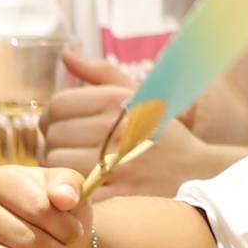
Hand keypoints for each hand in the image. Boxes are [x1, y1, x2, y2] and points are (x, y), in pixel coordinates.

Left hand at [43, 48, 215, 196]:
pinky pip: (75, 189)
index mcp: (120, 100)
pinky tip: (80, 186)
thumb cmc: (163, 132)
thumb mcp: (140, 94)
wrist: (197, 171)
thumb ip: (100, 72)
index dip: (49, 116)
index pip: (59, 104)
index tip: (54, 125)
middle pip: (55, 135)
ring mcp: (120, 163)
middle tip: (63, 149)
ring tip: (71, 167)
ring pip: (58, 163)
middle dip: (52, 143)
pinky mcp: (120, 194)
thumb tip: (66, 54)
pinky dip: (71, 188)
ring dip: (57, 168)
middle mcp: (118, 128)